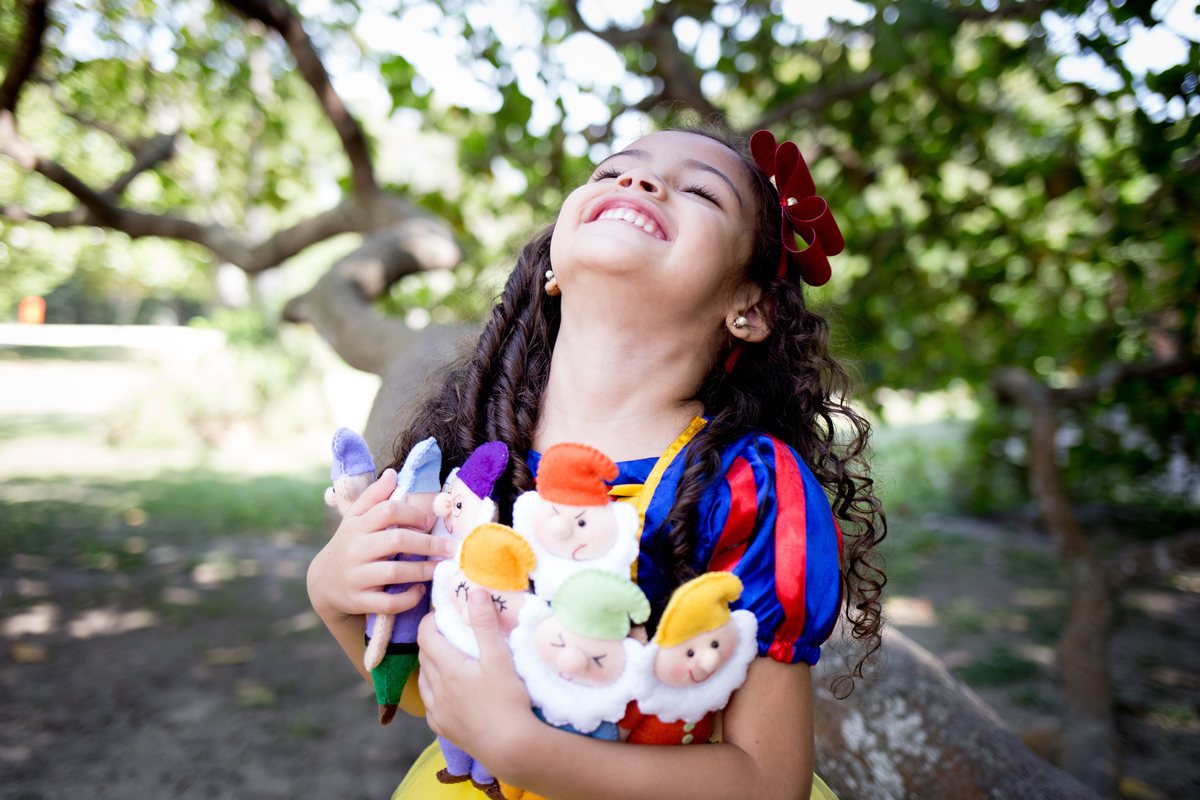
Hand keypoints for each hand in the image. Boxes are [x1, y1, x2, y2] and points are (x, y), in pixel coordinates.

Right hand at [307, 468, 455, 623]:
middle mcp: (355, 550)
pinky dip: (409, 598)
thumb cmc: (349, 545)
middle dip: (428, 543)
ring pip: (395, 572)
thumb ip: (374, 496)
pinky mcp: (359, 601)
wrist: (322, 583)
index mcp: (357, 526)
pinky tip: (421, 589)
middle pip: (396, 540)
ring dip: (424, 570)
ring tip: (441, 567)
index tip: (429, 521)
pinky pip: (388, 603)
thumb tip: (392, 473)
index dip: (412, 514)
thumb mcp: (355, 519)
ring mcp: (356, 577)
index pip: (387, 511)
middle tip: (449, 547)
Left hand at [417, 587, 535, 764]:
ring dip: (432, 666)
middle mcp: (436, 690)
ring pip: (424, 680)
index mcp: (448, 668)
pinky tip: (450, 691)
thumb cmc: (508, 700)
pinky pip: (430, 704)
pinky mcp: (443, 728)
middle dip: (433, 640)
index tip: (443, 614)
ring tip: (450, 659)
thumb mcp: (500, 657)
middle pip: (424, 656)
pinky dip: (435, 691)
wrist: (511, 747)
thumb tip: (474, 591)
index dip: (431, 621)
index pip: (426, 636)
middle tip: (450, 632)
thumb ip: (485, 623)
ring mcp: (438, 712)